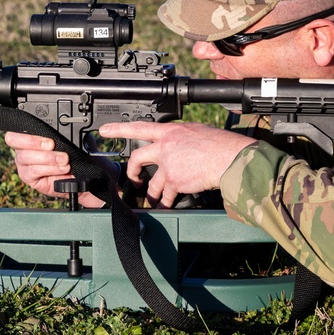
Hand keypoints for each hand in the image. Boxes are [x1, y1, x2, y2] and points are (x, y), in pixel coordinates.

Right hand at [4, 131, 110, 207]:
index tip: (47, 135)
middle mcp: (22, 148)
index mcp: (29, 134)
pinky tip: (62, 169)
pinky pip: (33, 171)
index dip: (27, 129)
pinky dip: (49, 169)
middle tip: (52, 144)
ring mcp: (23, 163)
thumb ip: (67, 129)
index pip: (18, 127)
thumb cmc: (76, 155)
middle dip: (33, 141)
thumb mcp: (73, 138)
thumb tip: (70, 122)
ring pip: (25, 156)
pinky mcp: (28, 177)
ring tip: (64, 160)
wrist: (84, 175)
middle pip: (14, 140)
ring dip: (47, 158)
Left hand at [99, 121, 252, 207]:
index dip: (119, 129)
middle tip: (134, 178)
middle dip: (132, 172)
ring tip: (155, 200)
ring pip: (151, 183)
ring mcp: (168, 165)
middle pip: (136, 158)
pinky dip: (165, 203)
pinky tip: (166, 207)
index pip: (139, 127)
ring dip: (152, 194)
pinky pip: (165, 196)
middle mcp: (165, 147)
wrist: (229, 158)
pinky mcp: (174, 181)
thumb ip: (180, 139)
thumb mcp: (196, 132)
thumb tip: (178, 145)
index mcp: (170, 132)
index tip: (104, 131)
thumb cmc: (220, 145)